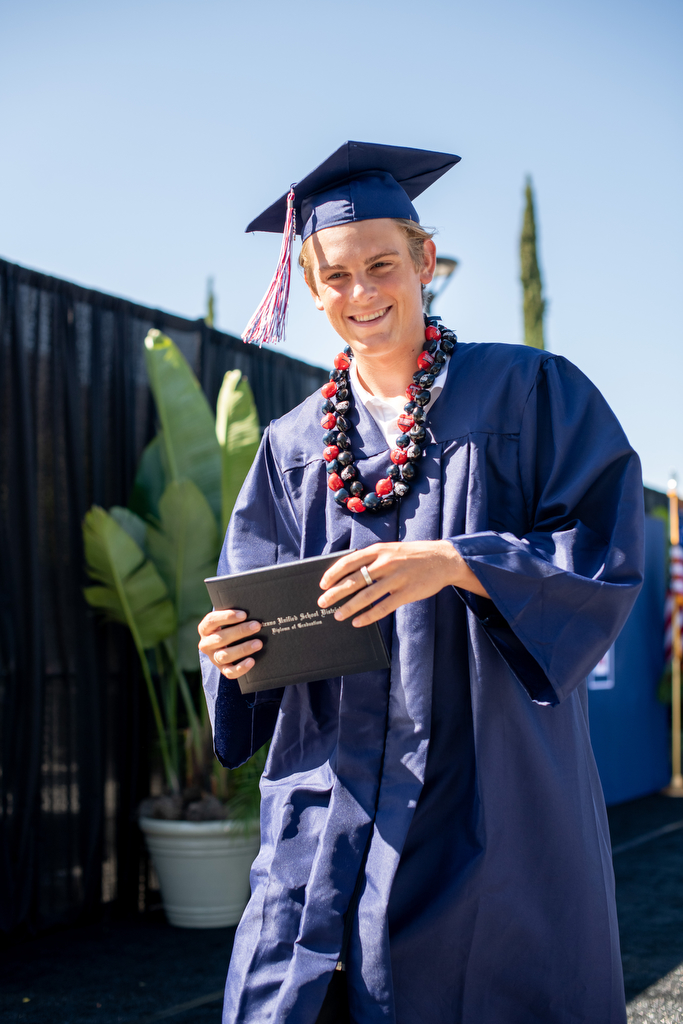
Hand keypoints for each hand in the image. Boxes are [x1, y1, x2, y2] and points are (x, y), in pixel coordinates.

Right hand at [197, 609, 261, 678]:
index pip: (212, 620)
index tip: (244, 614)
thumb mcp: (227, 621)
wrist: (225, 646)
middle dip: (240, 631)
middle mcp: (206, 644)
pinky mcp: (222, 669)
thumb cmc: (229, 627)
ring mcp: (214, 658)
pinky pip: (230, 672)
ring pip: (225, 655)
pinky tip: (251, 661)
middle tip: (256, 626)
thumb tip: (253, 611)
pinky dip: (240, 668)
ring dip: (242, 649)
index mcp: (205, 629)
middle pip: (221, 638)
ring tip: (258, 643)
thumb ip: (235, 617)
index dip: (227, 617)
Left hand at [317, 541, 488, 626]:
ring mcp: (396, 578)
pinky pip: (383, 607)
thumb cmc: (412, 555)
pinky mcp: (407, 592)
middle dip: (335, 593)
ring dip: (349, 607)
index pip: (349, 561)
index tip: (322, 584)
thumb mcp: (390, 549)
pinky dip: (368, 616)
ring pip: (366, 595)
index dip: (333, 573)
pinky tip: (358, 622)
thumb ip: (372, 559)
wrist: (443, 559)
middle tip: (322, 603)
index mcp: (379, 550)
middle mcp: (385, 563)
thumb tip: (348, 574)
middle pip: (354, 580)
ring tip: (338, 615)